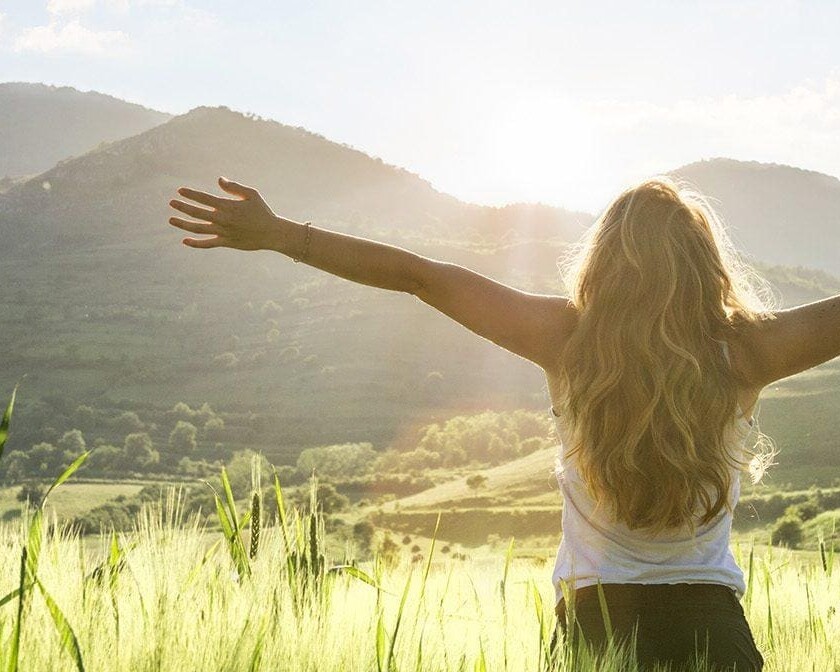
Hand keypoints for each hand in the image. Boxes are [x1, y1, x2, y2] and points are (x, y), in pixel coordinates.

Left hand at [168, 177, 283, 250]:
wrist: (272, 233)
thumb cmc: (263, 212)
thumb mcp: (252, 194)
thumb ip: (234, 187)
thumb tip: (219, 180)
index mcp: (227, 206)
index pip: (204, 198)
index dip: (191, 194)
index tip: (180, 191)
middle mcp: (223, 219)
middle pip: (197, 212)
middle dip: (183, 207)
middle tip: (171, 202)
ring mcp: (223, 232)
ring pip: (198, 228)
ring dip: (183, 224)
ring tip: (171, 220)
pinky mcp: (226, 242)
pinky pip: (208, 243)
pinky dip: (195, 243)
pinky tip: (185, 240)